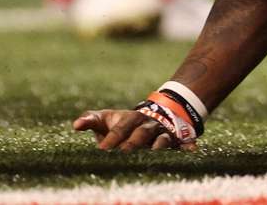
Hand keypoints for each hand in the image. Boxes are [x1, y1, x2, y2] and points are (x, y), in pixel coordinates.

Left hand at [72, 109, 194, 151]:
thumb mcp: (107, 119)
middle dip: (134, 141)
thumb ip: (92, 120)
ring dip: (160, 143)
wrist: (154, 114)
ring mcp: (162, 132)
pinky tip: (192, 150)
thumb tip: (74, 125)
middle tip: (125, 152)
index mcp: (130, 119)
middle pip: (141, 132)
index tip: (103, 149)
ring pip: (162, 137)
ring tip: (156, 151)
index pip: (120, 127)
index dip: (112, 137)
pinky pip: (184, 142)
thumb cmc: (124, 123)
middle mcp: (147, 124)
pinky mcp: (176, 140)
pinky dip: (188, 146)